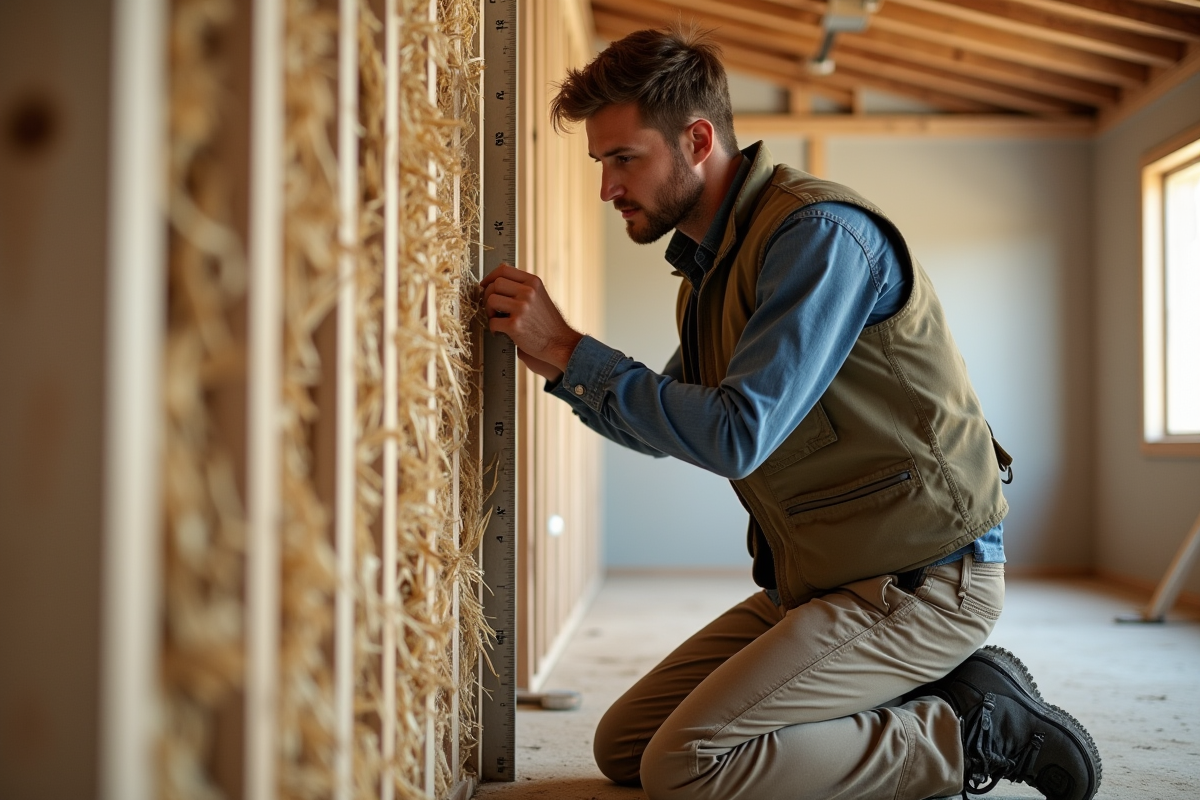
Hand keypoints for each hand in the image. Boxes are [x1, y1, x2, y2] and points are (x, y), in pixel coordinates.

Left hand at [481, 263, 582, 377]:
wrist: (560, 343)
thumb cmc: (547, 322)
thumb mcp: (540, 296)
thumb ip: (523, 287)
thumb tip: (496, 281)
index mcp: (533, 282)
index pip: (504, 269)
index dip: (490, 277)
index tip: (485, 285)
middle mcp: (528, 292)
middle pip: (495, 284)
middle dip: (488, 296)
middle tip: (493, 308)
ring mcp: (522, 308)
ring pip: (491, 300)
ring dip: (489, 311)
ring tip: (497, 319)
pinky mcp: (515, 325)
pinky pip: (493, 322)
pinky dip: (494, 328)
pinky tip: (501, 332)